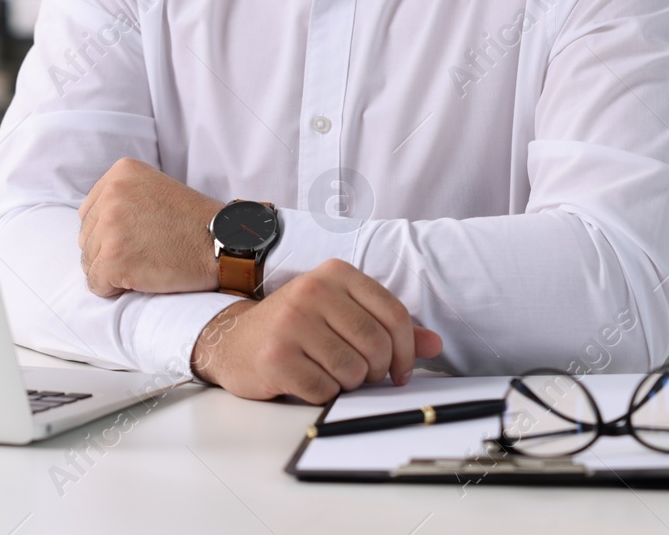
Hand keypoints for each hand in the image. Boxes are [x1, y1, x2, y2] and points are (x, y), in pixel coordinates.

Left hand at [77, 157, 223, 296]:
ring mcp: (110, 226)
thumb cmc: (195, 222)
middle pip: (87, 237)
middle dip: (109, 252)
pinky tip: (140, 281)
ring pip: (89, 261)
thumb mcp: (155, 189)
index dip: (110, 233)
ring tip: (146, 266)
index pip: (90, 213)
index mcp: (120, 173)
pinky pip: (96, 284)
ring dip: (112, 271)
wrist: (224, 243)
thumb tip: (93, 225)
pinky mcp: (113, 258)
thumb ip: (123, 198)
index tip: (138, 238)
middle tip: (145, 254)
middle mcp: (111, 194)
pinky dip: (114, 289)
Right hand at [188, 259, 443, 403]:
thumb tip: (434, 344)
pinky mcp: (276, 357)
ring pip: (353, 371)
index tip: (399, 370)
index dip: (406, 351)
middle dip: (376, 371)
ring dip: (348, 385)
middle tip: (361, 375)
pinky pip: (325, 390)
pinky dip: (323, 395)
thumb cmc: (295, 328)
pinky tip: (308, 381)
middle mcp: (312, 291)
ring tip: (329, 373)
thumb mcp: (340, 314)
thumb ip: (387, 326)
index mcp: (334, 273)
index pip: (394, 314)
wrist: (234, 341)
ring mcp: (291, 323)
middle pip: (377, 345)